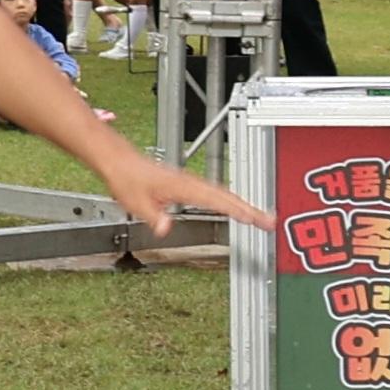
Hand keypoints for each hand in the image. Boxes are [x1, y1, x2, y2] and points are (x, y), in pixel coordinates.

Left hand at [93, 142, 261, 260]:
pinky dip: (228, 200)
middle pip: (227, 196)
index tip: (256, 219)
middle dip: (251, 208)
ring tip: (261, 217)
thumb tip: (165, 228)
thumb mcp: (136, 202)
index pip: (216, 200)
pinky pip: (213, 192)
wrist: (118, 161)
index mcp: (182, 186)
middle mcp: (190, 182)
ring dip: (243, 204)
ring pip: (223, 193)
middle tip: (270, 221)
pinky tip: (234, 208)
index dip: (238, 210)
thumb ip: (153, 217)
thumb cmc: (127, 177)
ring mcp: (190, 182)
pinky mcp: (186, 183)